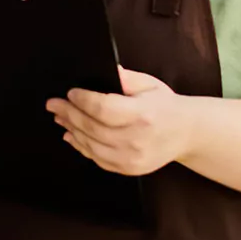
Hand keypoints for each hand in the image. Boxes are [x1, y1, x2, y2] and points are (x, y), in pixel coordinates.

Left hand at [47, 67, 193, 175]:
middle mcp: (136, 140)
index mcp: (143, 115)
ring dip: (71, 130)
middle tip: (53, 104)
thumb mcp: (149, 84)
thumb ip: (125, 78)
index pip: (103, 109)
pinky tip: (71, 135)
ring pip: (91, 145)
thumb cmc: (165, 105)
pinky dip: (81, 147)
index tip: (70, 92)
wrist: (186, 133)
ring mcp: (132, 158)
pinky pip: (98, 159)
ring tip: (59, 117)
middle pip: (92, 128)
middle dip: (69, 113)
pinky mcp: (129, 169)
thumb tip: (104, 69)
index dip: (83, 101)